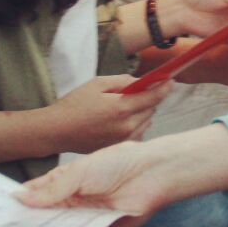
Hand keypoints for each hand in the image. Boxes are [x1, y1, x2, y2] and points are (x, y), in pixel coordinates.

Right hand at [18, 123, 227, 226]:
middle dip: (30, 222)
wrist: (152, 173)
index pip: (37, 196)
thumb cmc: (118, 163)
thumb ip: (53, 188)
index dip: (21, 202)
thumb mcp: (80, 172)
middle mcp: (74, 202)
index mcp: (66, 184)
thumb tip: (22, 198)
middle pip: (46, 217)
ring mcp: (87, 218)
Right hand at [44, 75, 171, 151]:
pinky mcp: (120, 147)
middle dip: (149, 98)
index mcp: (121, 108)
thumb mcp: (97, 84)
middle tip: (137, 91)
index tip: (170, 79)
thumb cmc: (74, 104)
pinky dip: (135, 124)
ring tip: (123, 107)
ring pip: (147, 122)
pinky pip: (138, 133)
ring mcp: (124, 140)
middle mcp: (126, 127)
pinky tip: (120, 120)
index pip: (153, 97)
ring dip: (142, 112)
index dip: (164, 87)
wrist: (57, 131)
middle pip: (152, 109)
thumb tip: (142, 82)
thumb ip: (123, 81)